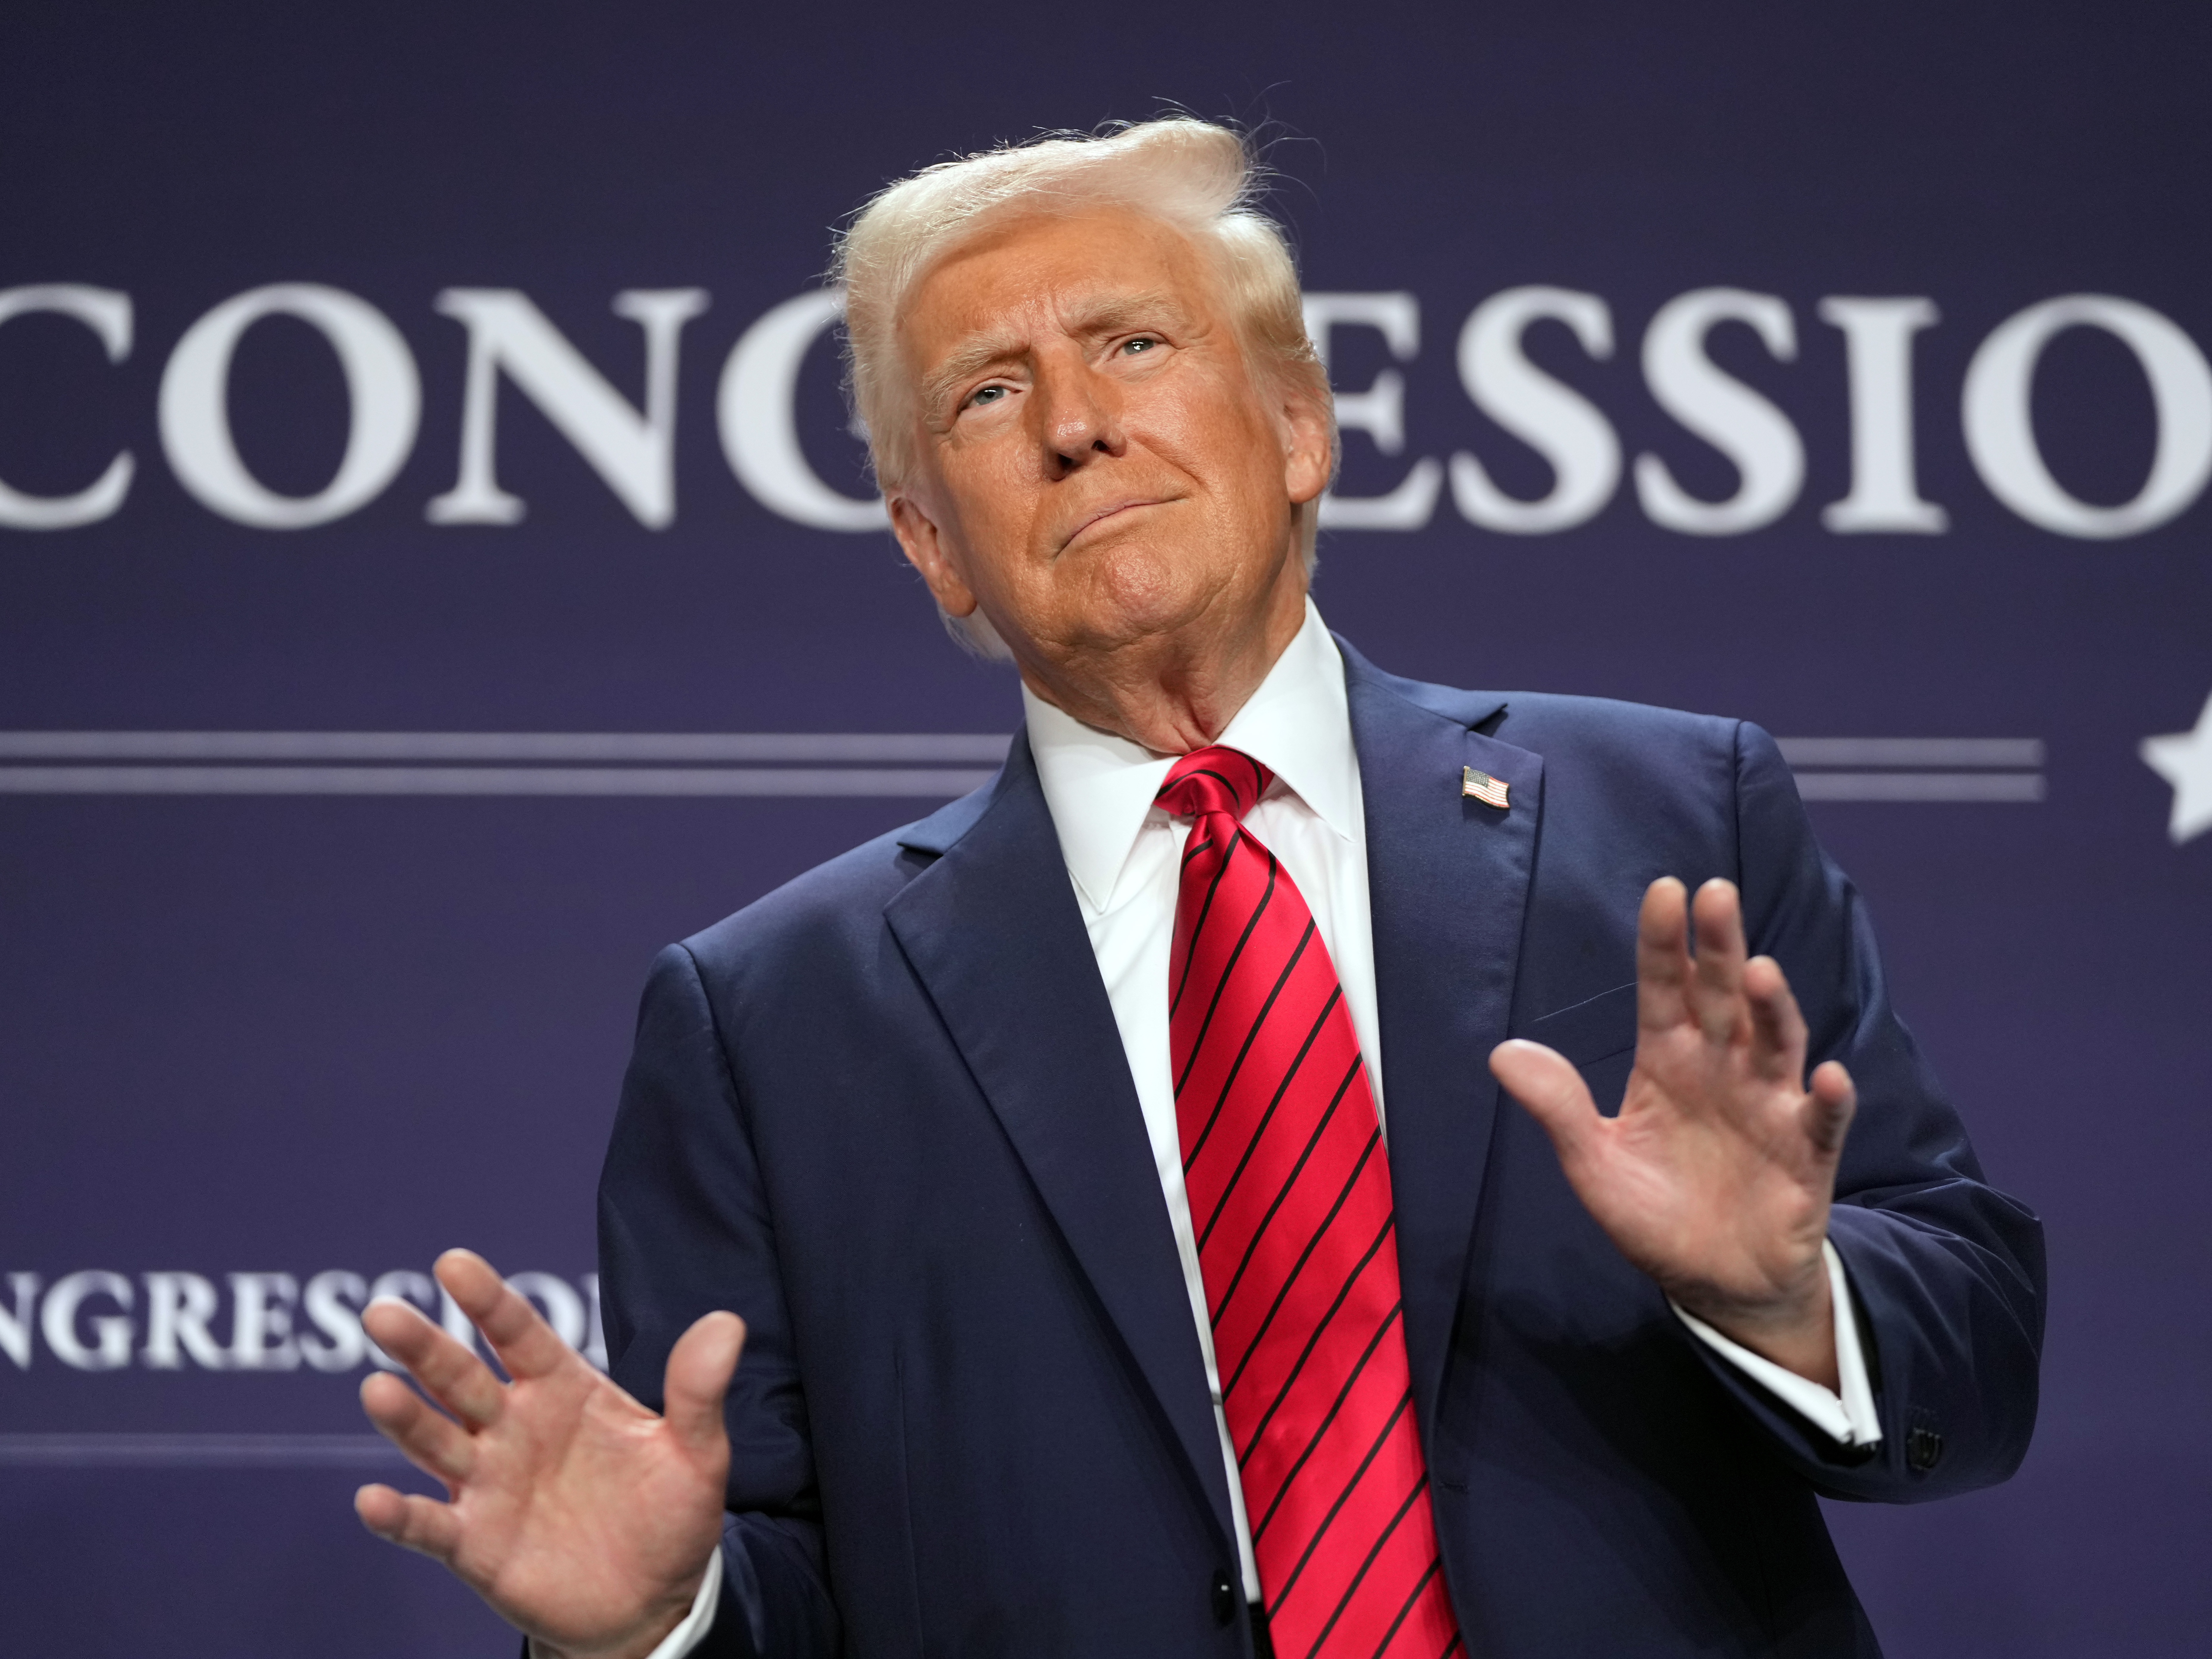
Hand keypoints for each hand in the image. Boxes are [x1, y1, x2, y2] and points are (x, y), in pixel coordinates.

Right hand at [355, 1249, 741, 1658]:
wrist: (655, 1601)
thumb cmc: (670, 1517)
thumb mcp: (697, 1453)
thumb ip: (699, 1391)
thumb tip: (727, 1324)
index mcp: (564, 1391)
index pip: (520, 1333)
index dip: (488, 1300)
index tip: (452, 1263)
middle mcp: (514, 1429)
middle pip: (460, 1379)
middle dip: (423, 1346)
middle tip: (383, 1312)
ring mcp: (488, 1485)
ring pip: (435, 1441)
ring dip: (405, 1418)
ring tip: (377, 1389)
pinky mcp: (474, 1544)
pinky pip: (429, 1526)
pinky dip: (399, 1516)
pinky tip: (373, 1501)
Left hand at [1489, 877, 1855, 1385]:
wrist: (1714, 1283)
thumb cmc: (1655, 1217)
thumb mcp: (1595, 1166)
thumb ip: (1560, 1109)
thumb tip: (1502, 1053)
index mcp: (1668, 1064)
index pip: (1663, 992)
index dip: (1663, 945)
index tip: (1665, 891)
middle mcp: (1722, 1070)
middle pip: (1722, 997)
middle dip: (1719, 947)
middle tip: (1717, 893)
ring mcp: (1769, 1107)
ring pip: (1775, 1043)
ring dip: (1773, 1008)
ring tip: (1759, 972)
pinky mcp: (1806, 1154)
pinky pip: (1821, 1121)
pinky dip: (1828, 1099)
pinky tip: (1827, 1075)